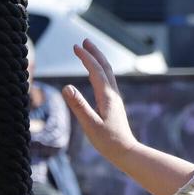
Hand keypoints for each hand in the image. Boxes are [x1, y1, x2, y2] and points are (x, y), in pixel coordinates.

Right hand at [61, 39, 135, 159]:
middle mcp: (113, 94)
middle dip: (94, 53)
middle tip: (84, 41)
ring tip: (89, 53)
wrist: (126, 152)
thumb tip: (66, 87)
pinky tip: (95, 75)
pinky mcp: (113, 105)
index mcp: (107, 96)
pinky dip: (100, 72)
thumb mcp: (90, 125)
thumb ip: (79, 106)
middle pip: (105, 67)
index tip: (75, 46)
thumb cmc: (108, 142)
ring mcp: (114, 99)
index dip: (86, 57)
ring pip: (107, 73)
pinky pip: (107, 82)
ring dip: (98, 60)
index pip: (96, 71)